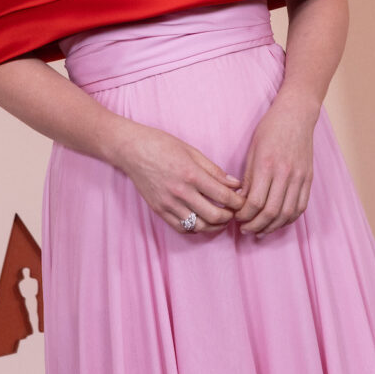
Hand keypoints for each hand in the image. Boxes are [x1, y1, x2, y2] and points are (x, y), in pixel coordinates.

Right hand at [114, 124, 245, 234]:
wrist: (131, 150)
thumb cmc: (161, 144)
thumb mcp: (191, 151)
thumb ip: (214, 170)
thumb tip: (235, 184)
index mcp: (191, 174)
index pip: (223, 196)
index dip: (238, 202)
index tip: (242, 201)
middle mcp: (180, 192)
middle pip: (214, 215)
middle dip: (229, 216)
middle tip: (234, 211)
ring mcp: (168, 204)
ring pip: (199, 226)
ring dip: (215, 226)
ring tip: (221, 219)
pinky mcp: (159, 210)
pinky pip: (181, 228)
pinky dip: (196, 229)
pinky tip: (202, 222)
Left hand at [236, 90, 319, 235]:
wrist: (296, 114)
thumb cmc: (270, 129)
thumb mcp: (252, 149)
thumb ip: (248, 177)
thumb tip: (241, 201)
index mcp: (267, 164)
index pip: (254, 201)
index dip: (244, 215)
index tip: (236, 217)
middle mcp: (285, 173)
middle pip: (271, 212)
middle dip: (255, 225)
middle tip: (245, 229)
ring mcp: (299, 177)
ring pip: (287, 213)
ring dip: (272, 226)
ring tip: (260, 230)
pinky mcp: (308, 178)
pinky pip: (301, 206)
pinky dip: (289, 219)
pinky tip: (278, 222)